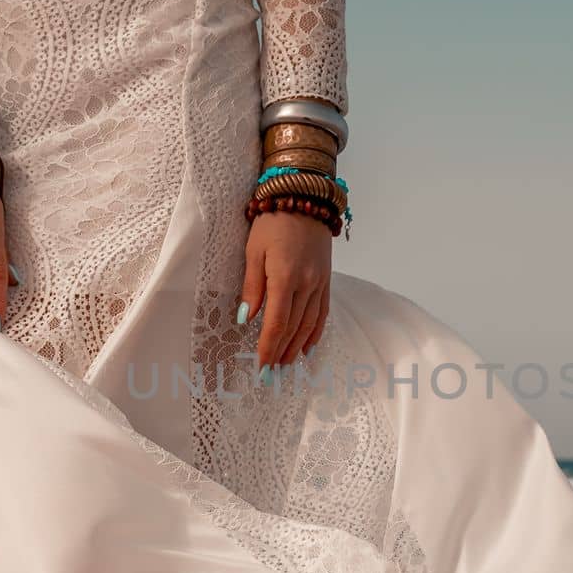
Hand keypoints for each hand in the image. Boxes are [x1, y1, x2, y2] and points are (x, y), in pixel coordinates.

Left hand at [240, 211, 331, 368]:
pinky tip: (307, 346)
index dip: (268, 348)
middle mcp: (306, 284)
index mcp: (285, 277)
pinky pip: (323, 312)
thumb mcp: (253, 250)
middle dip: (281, 353)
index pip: (276, 323)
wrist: (304, 198)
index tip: (261, 366)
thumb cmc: (272, 222)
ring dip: (297, 347)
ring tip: (286, 364)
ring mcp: (319, 283)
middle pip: (294, 328)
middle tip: (270, 374)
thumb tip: (247, 319)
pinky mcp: (326, 279)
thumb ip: (252, 287)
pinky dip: (315, 332)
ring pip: (310, 324)